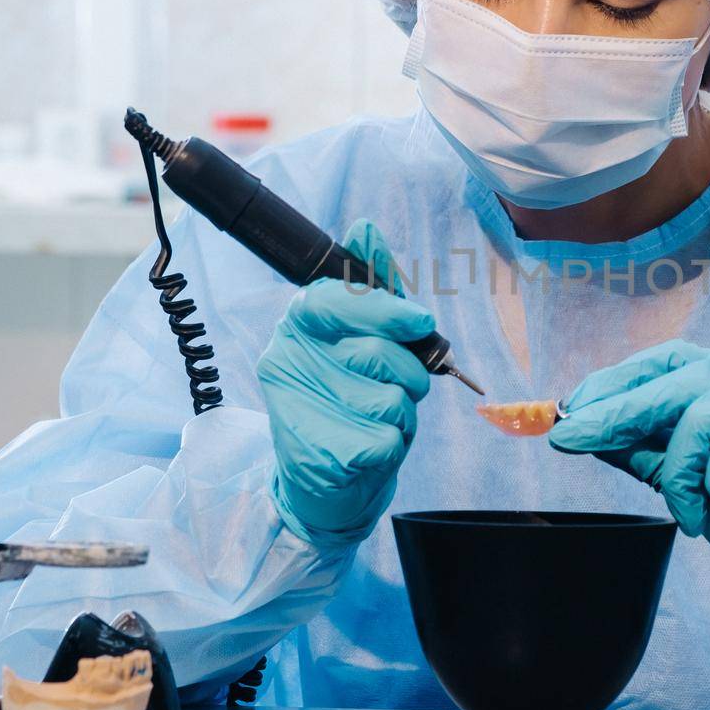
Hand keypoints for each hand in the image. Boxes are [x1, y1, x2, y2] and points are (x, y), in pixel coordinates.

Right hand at [260, 219, 432, 548]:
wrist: (323, 481)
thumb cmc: (348, 399)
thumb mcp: (360, 338)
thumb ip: (369, 288)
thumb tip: (365, 228)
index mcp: (297, 326)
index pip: (337, 300)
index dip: (384, 309)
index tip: (421, 319)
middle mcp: (289, 360)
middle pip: (380, 352)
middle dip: (407, 372)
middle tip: (395, 386)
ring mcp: (303, 408)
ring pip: (393, 397)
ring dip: (403, 411)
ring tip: (376, 418)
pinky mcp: (326, 451)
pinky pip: (393, 436)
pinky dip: (396, 444)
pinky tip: (370, 448)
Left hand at [548, 340, 709, 615]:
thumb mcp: (683, 482)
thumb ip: (643, 449)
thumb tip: (582, 425)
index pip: (667, 362)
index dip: (617, 379)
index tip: (572, 407)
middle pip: (675, 378)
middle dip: (615, 410)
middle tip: (569, 436)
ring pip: (698, 417)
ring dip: (681, 474)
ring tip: (692, 513)